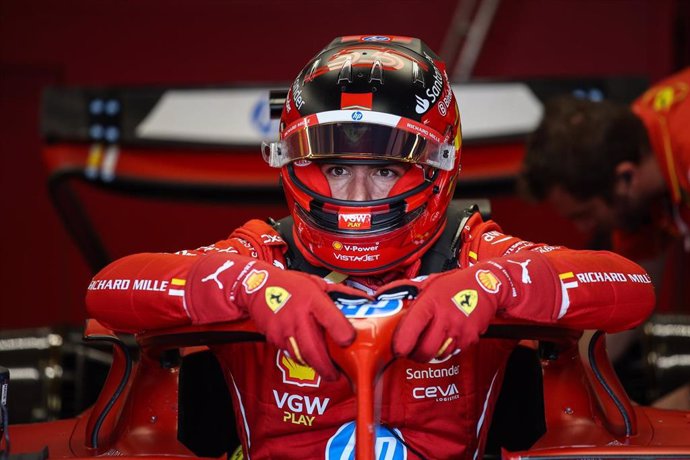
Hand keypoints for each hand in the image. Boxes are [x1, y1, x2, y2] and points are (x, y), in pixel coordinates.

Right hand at [189, 254, 369, 379]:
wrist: (257, 285)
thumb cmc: (292, 284)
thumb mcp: (318, 283)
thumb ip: (342, 293)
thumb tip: (367, 300)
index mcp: (313, 299)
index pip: (330, 318)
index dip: (342, 333)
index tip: (350, 341)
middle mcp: (298, 316)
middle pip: (313, 349)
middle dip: (326, 367)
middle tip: (336, 376)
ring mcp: (283, 328)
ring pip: (302, 356)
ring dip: (314, 365)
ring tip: (325, 368)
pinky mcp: (274, 338)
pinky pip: (290, 353)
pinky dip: (300, 356)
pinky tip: (306, 352)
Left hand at [376, 263, 510, 361]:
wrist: (487, 285)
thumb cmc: (455, 284)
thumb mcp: (428, 282)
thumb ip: (406, 291)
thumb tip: (381, 294)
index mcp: (430, 302)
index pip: (411, 329)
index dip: (401, 344)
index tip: (397, 349)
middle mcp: (445, 317)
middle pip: (425, 350)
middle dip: (416, 355)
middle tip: (412, 351)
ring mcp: (458, 329)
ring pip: (439, 354)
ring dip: (432, 353)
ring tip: (431, 341)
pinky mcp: (470, 338)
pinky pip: (454, 352)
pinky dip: (448, 348)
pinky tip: (448, 335)